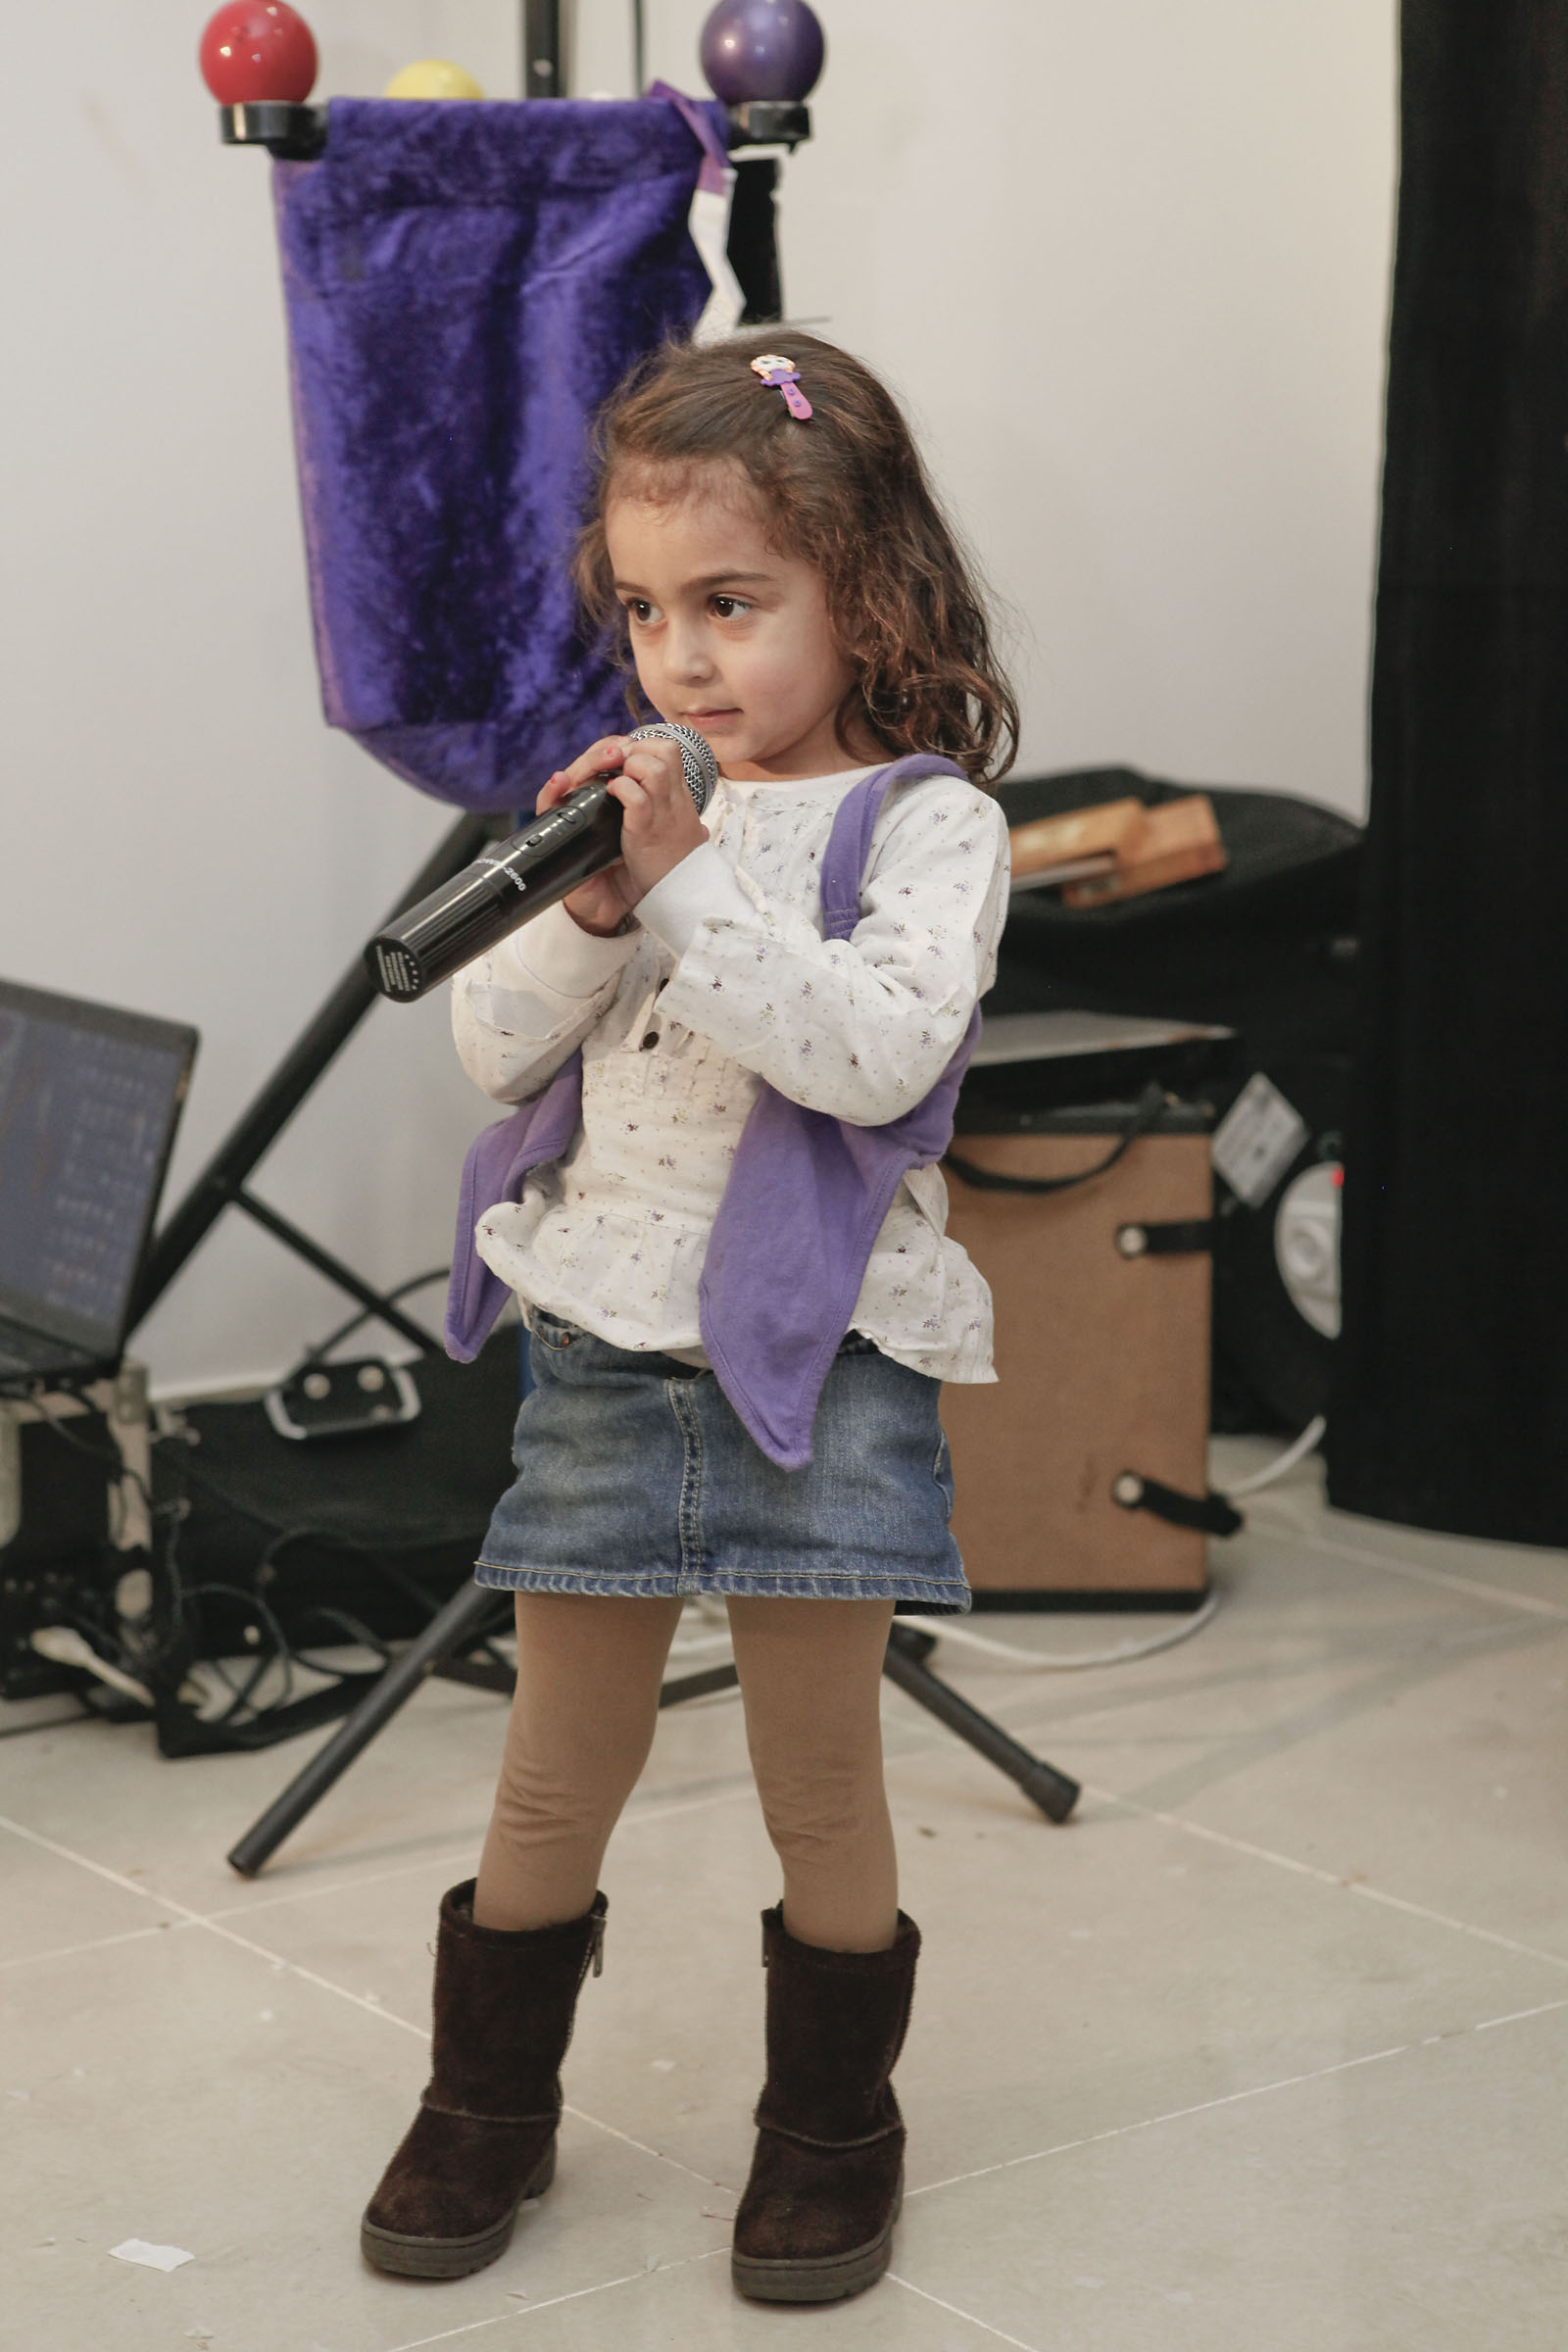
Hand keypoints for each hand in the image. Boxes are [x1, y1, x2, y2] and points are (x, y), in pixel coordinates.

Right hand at [539, 733, 708, 936]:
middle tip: (620, 751)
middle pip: (593, 760)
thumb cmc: (633, 875)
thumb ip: (675, 839)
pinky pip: (549, 805)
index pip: (616, 761)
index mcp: (619, 800)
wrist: (611, 907)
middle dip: (607, 749)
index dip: (626, 748)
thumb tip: (703, 827)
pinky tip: (562, 781)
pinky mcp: (560, 830)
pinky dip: (554, 790)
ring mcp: (574, 812)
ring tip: (605, 760)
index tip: (637, 747)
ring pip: (570, 774)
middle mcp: (593, 801)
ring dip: (587, 762)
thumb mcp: (659, 851)